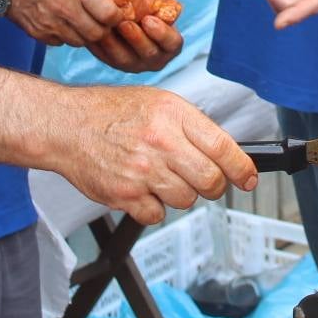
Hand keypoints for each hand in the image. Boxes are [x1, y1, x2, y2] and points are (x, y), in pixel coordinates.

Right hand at [3, 0, 123, 46]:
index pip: (109, 14)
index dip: (117, 15)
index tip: (115, 11)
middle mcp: (64, 8)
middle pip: (97, 33)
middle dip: (103, 27)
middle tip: (101, 18)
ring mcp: (50, 24)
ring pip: (80, 42)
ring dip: (85, 33)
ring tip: (82, 19)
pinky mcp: (38, 34)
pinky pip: (61, 42)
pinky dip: (66, 35)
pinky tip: (63, 21)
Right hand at [53, 85, 257, 224]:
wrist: (67, 125)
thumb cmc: (112, 112)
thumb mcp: (158, 103)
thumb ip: (192, 126)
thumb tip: (226, 153)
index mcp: (173, 115)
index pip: (223, 148)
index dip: (243, 168)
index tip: (249, 179)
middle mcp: (161, 142)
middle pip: (210, 181)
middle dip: (214, 186)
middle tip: (206, 182)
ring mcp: (142, 171)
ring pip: (186, 200)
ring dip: (180, 194)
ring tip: (161, 176)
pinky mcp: (124, 195)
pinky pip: (157, 215)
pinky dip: (153, 207)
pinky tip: (142, 188)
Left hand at [85, 15, 183, 74]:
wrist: (122, 9)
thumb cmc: (142, 0)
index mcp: (169, 44)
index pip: (173, 43)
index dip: (162, 33)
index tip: (148, 19)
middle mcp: (154, 58)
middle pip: (148, 53)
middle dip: (136, 38)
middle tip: (124, 23)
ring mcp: (133, 64)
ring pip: (124, 59)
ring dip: (114, 43)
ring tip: (106, 27)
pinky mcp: (113, 62)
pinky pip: (105, 57)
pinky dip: (99, 45)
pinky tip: (93, 31)